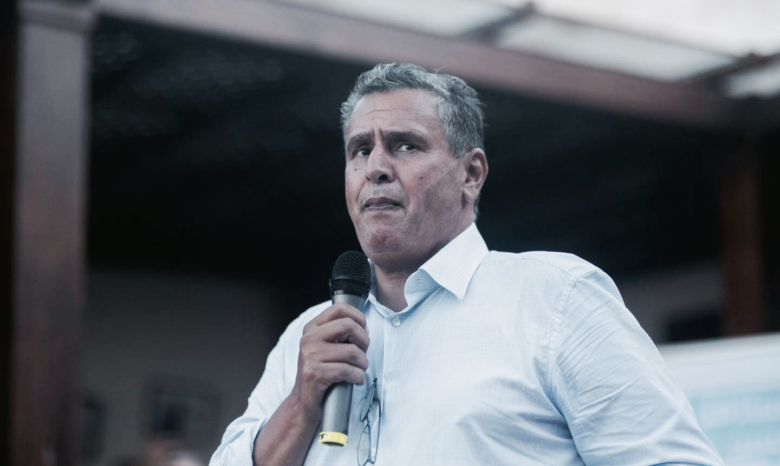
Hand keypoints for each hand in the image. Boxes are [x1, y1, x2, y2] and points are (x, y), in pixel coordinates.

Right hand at [291, 303, 369, 420]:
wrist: (302, 403)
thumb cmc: (321, 374)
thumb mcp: (325, 348)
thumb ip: (340, 335)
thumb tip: (364, 327)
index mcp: (312, 328)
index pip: (339, 309)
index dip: (358, 317)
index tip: (363, 330)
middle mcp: (309, 339)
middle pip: (349, 326)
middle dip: (364, 341)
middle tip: (363, 353)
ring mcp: (310, 356)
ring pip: (352, 352)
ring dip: (363, 364)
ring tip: (360, 370)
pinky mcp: (315, 374)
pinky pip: (348, 370)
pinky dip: (358, 377)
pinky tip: (356, 380)